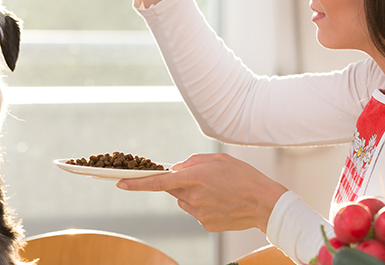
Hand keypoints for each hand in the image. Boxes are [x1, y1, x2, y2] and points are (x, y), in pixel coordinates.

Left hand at [116, 153, 288, 232]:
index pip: (157, 182)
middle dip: (183, 183)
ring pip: (186, 201)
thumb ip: (193, 162)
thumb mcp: (219, 159)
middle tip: (206, 179)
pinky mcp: (205, 224)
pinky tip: (222, 202)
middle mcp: (192, 197)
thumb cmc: (245, 177)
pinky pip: (197, 211)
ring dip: (195, 194)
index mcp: (194, 177)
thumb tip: (176, 170)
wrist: (265, 204)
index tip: (119, 182)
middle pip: (175, 189)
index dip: (136, 182)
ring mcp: (198, 213)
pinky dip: (205, 205)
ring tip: (219, 191)